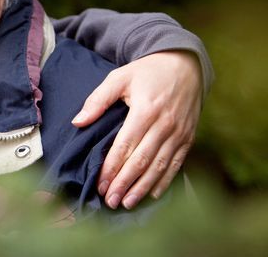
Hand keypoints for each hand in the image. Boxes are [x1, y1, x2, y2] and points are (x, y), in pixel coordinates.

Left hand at [71, 50, 202, 209]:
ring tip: (127, 203)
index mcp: (145, 110)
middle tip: (110, 201)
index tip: (100, 185)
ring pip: (160, 166)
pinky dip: (165, 181)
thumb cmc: (146, 72)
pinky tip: (152, 194)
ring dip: (143, 187)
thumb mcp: (119, 77)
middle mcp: (165, 124)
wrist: (184, 64)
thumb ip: (97, 99)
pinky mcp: (189, 137)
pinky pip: (177, 164)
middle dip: (125, 183)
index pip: (125, 146)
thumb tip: (78, 121)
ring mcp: (179, 132)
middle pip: (142, 161)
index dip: (112, 168)